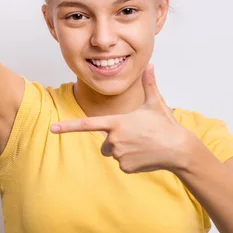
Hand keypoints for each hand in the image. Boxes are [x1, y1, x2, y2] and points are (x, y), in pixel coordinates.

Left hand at [50, 64, 194, 173]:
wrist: (179, 150)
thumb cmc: (166, 124)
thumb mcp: (155, 102)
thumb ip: (149, 84)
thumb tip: (151, 65)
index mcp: (116, 122)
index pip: (86, 124)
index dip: (68, 126)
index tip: (52, 128)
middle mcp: (114, 139)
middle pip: (105, 142)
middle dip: (116, 139)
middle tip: (136, 136)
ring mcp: (119, 155)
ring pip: (114, 153)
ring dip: (124, 149)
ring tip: (143, 144)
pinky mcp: (126, 167)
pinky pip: (122, 164)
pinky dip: (132, 160)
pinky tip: (145, 155)